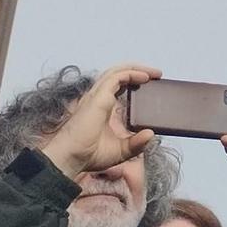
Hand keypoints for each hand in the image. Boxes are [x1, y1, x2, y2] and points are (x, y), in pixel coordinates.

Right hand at [40, 64, 161, 179]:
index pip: (118, 88)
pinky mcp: (98, 97)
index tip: (149, 84)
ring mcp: (97, 96)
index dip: (132, 82)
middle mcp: (98, 99)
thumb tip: (151, 134)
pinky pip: (117, 78)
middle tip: (156, 75)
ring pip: (116, 72)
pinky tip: (145, 77)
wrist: (71, 157)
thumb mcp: (121, 151)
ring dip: (136, 69)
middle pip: (117, 76)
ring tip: (154, 73)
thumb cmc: (88, 155)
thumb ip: (136, 143)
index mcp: (102, 109)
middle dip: (136, 71)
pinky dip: (131, 74)